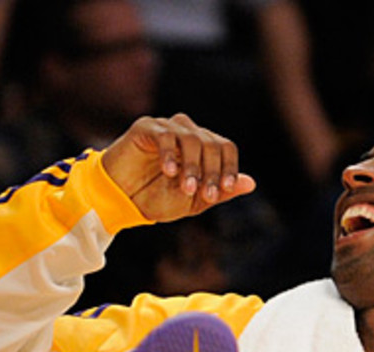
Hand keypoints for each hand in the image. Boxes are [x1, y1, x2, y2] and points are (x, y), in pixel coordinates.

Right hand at [101, 114, 255, 221]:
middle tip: (204, 195)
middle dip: (211, 172)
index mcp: (203, 148)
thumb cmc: (157, 199)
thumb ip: (221, 192)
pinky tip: (169, 173)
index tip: (223, 189)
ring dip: (193, 166)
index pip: (226, 148)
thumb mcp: (195, 201)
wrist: (122, 200)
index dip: (229, 168)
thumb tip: (250, 183)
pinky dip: (170, 155)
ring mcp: (167, 128)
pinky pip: (165, 135)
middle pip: (212, 143)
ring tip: (186, 188)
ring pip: (192, 138)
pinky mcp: (146, 128)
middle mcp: (188, 133)